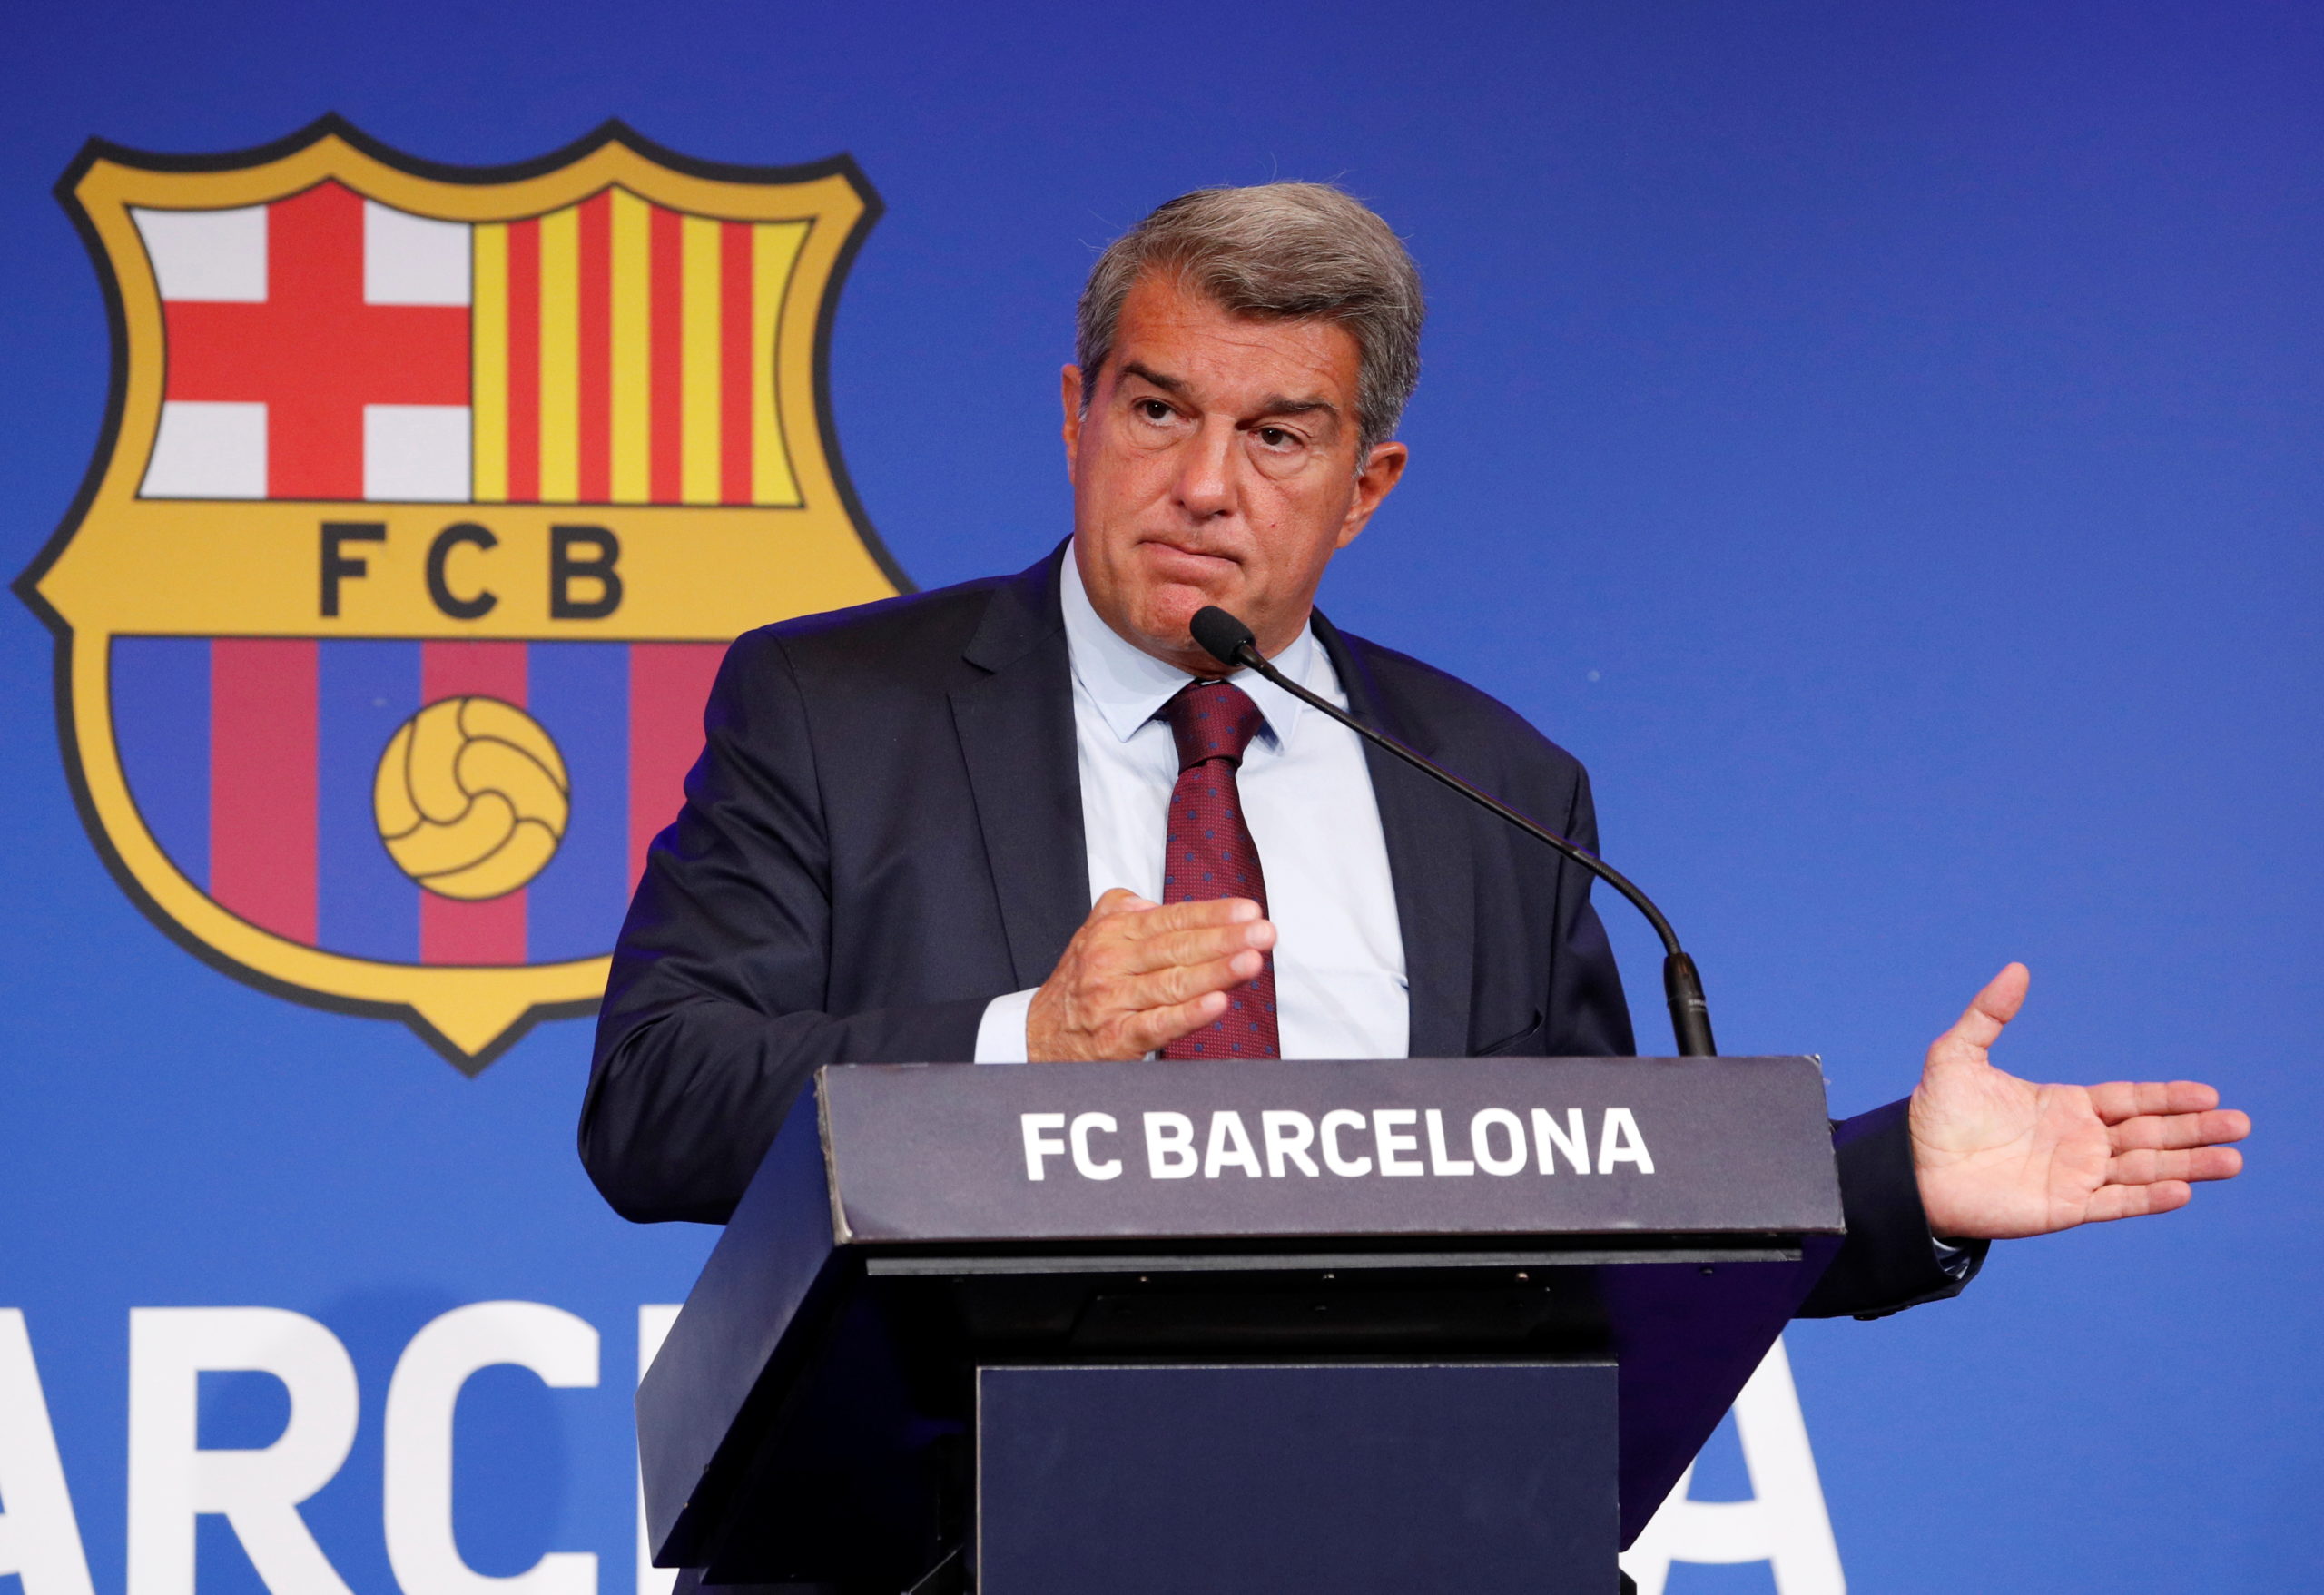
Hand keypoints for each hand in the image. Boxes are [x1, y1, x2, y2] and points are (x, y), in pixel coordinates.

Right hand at [1025, 888, 1274, 1061]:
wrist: (1037, 1036)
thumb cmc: (1078, 984)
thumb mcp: (1092, 932)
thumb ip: (1125, 909)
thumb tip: (1157, 902)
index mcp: (1113, 933)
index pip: (1172, 919)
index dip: (1212, 914)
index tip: (1248, 911)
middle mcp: (1113, 963)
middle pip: (1178, 948)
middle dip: (1226, 939)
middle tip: (1263, 933)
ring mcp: (1115, 1002)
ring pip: (1173, 984)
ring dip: (1216, 972)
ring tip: (1250, 962)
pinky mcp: (1117, 1039)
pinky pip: (1158, 1024)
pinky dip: (1189, 1014)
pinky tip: (1216, 1004)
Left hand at [1910, 963, 2248, 1239]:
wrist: (1911, 1171)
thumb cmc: (1933, 1115)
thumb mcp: (1958, 1054)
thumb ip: (1989, 1013)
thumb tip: (2017, 969)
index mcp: (2064, 1105)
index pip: (2130, 1100)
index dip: (2168, 1097)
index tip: (2209, 1094)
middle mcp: (2078, 1141)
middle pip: (2149, 1133)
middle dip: (2194, 1130)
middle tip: (2242, 1125)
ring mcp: (2075, 1176)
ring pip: (2144, 1169)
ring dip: (2188, 1164)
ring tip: (2232, 1160)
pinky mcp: (2064, 1208)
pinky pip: (2115, 1203)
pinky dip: (2148, 1197)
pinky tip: (2182, 1189)